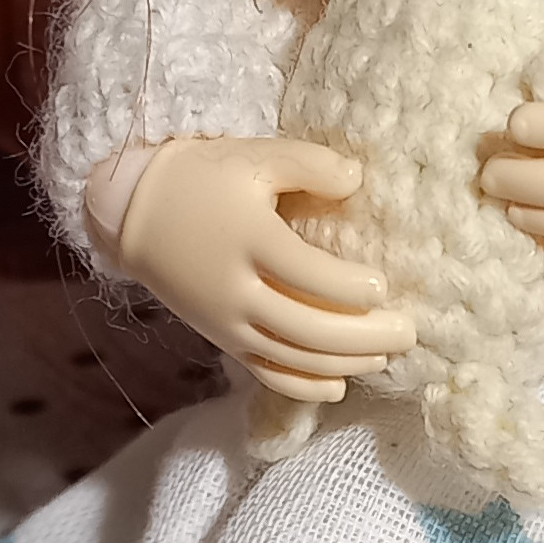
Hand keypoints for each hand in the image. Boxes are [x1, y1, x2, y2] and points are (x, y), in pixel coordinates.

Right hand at [112, 137, 413, 399]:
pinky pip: (265, 373)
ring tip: (386, 356)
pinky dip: (303, 386)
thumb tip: (357, 180)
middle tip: (408, 332)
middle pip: (309, 328)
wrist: (135, 214)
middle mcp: (237, 290)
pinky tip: (338, 386)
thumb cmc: (203, 178)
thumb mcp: (255, 156)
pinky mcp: (222, 340)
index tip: (383, 286)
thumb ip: (309, 164)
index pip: (309, 275)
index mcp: (250, 240)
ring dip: (344, 363)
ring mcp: (227, 322)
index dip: (351, 288)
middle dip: (365, 337)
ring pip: (293, 357)